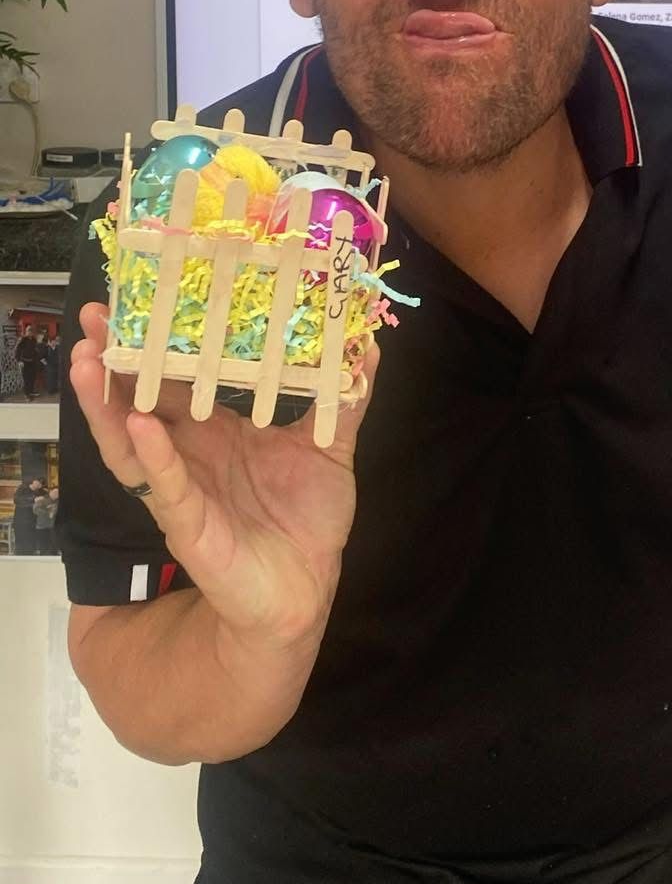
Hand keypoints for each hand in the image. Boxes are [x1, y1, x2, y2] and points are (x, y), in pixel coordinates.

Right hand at [69, 301, 378, 653]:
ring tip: (90, 362)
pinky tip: (139, 426)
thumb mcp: (332, 446)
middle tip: (94, 318)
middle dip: (115, 360)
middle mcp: (191, 451)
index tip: (138, 297)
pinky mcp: (189, 525)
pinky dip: (152, 458)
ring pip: (133, 441)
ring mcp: (183, 487)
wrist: (307, 587)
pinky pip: (166, 488)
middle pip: (141, 399)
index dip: (159, 341)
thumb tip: (369, 344)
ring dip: (108, 403)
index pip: (179, 375)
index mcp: (218, 426)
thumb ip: (347, 397)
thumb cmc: (309, 515)